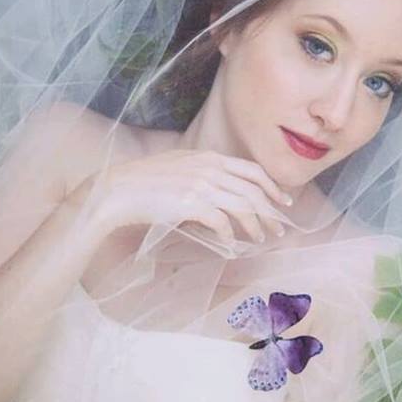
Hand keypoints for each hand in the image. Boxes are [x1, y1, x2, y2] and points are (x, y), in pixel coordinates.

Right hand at [71, 149, 293, 247]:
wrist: (118, 189)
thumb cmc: (146, 181)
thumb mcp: (180, 167)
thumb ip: (205, 174)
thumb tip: (224, 195)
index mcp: (209, 158)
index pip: (252, 171)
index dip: (272, 187)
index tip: (283, 202)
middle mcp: (209, 169)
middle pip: (253, 191)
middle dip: (270, 212)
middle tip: (278, 228)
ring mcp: (201, 186)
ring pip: (243, 207)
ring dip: (255, 225)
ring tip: (259, 238)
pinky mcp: (191, 204)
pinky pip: (222, 222)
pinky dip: (230, 235)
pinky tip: (231, 244)